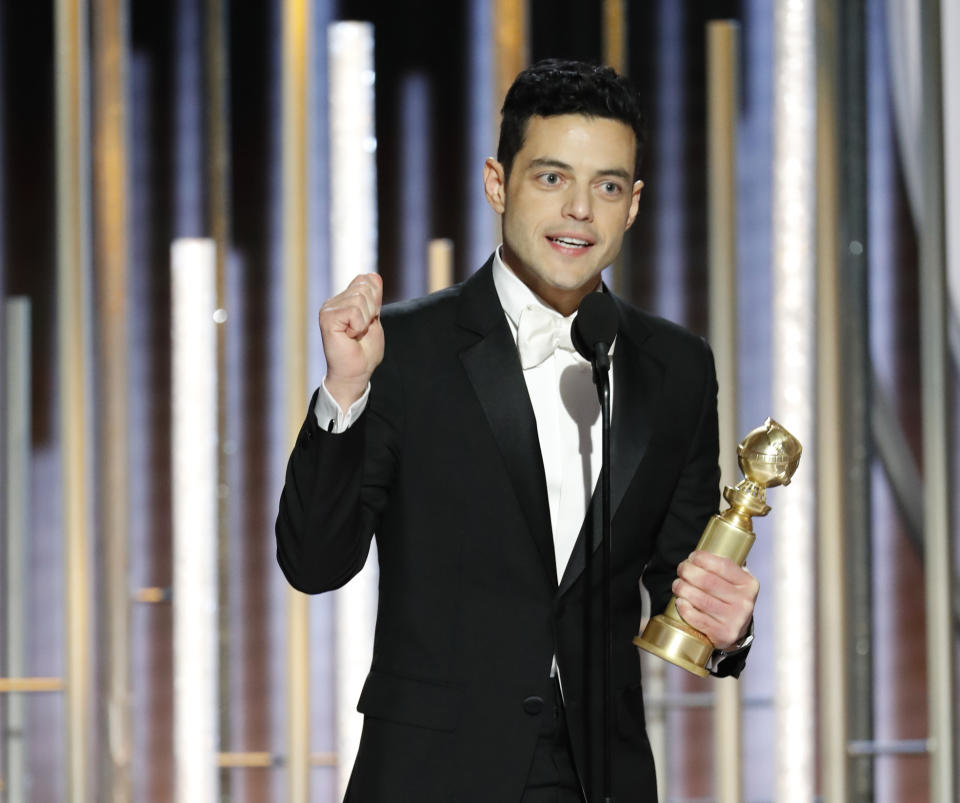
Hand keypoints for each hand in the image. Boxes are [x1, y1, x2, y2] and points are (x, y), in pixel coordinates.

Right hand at [318, 273, 384, 409]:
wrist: (356, 373)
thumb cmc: (364, 352)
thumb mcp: (374, 319)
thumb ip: (374, 298)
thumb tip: (373, 275)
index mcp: (344, 300)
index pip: (367, 279)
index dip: (376, 299)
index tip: (369, 320)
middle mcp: (333, 302)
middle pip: (365, 287)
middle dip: (372, 310)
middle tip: (361, 330)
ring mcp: (328, 309)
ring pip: (360, 298)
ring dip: (365, 320)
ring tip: (355, 334)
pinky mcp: (327, 318)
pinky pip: (354, 311)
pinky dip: (358, 325)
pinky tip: (349, 336)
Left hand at [672, 551, 758, 650]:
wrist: (735, 630)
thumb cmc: (729, 600)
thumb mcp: (735, 582)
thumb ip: (723, 568)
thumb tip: (699, 552)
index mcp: (748, 584)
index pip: (723, 566)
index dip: (703, 558)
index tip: (692, 557)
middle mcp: (744, 602)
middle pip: (708, 581)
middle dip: (688, 572)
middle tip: (681, 570)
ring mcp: (734, 620)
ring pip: (700, 599)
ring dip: (683, 588)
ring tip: (677, 584)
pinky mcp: (722, 634)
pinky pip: (697, 618)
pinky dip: (685, 608)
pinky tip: (680, 601)